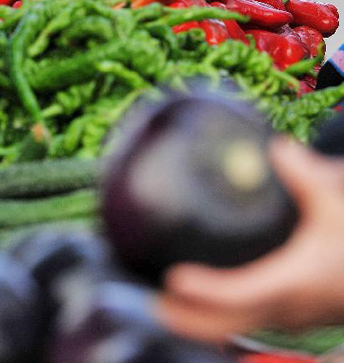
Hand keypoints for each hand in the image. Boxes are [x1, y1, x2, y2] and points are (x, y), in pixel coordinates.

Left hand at [157, 138, 343, 343]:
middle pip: (226, 324)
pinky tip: (199, 303)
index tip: (174, 278)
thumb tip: (279, 149)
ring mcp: (285, 316)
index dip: (205, 291)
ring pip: (234, 329)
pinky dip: (216, 318)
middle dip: (187, 319)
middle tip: (152, 301)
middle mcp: (284, 307)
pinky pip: (243, 322)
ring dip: (198, 321)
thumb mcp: (334, 203)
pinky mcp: (286, 314)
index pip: (239, 294)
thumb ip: (307, 176)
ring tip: (162, 304)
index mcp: (291, 282)